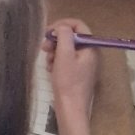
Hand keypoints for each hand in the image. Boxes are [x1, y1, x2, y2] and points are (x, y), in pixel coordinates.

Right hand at [47, 18, 96, 134]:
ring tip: (47, 61)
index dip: (62, 25)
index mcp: (90, 48)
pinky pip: (66, 60)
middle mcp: (90, 54)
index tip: (48, 32)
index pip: (78, 25)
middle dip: (56, 39)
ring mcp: (84, 64)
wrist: (71, 109)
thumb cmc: (68, 82)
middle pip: (72, 37)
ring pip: (67, 48)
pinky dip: (57, 61)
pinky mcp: (78, 73)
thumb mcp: (64, 55)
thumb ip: (64, 36)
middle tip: (44, 46)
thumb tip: (62, 27)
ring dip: (54, 51)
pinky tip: (51, 69)